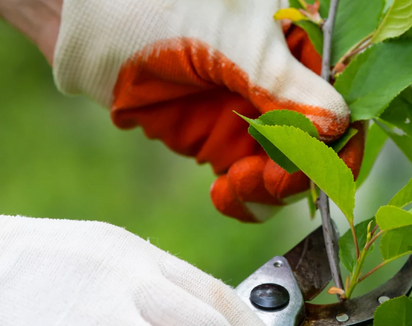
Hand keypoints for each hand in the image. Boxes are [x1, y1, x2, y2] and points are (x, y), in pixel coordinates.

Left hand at [53, 0, 363, 221]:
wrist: (97, 37)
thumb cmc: (158, 14)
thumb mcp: (229, 41)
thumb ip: (280, 83)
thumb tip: (335, 125)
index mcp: (297, 48)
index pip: (337, 105)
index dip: (335, 144)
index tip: (314, 168)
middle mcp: (281, 89)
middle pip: (313, 150)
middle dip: (295, 174)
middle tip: (268, 180)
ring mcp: (251, 120)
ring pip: (282, 174)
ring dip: (268, 191)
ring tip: (237, 185)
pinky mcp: (223, 145)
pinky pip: (248, 184)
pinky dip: (244, 198)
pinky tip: (224, 193)